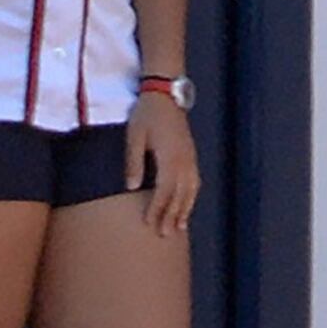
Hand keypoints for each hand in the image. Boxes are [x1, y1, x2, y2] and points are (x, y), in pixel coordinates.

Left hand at [126, 90, 200, 232]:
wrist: (166, 94)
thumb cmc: (146, 114)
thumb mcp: (134, 136)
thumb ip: (133, 162)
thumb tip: (131, 187)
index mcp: (169, 156)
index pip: (164, 190)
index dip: (157, 208)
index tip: (149, 223)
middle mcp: (184, 160)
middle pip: (179, 194)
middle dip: (171, 215)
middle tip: (164, 234)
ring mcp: (190, 157)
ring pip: (191, 190)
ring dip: (185, 209)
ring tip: (179, 227)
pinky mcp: (191, 154)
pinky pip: (195, 181)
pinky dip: (191, 196)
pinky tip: (187, 204)